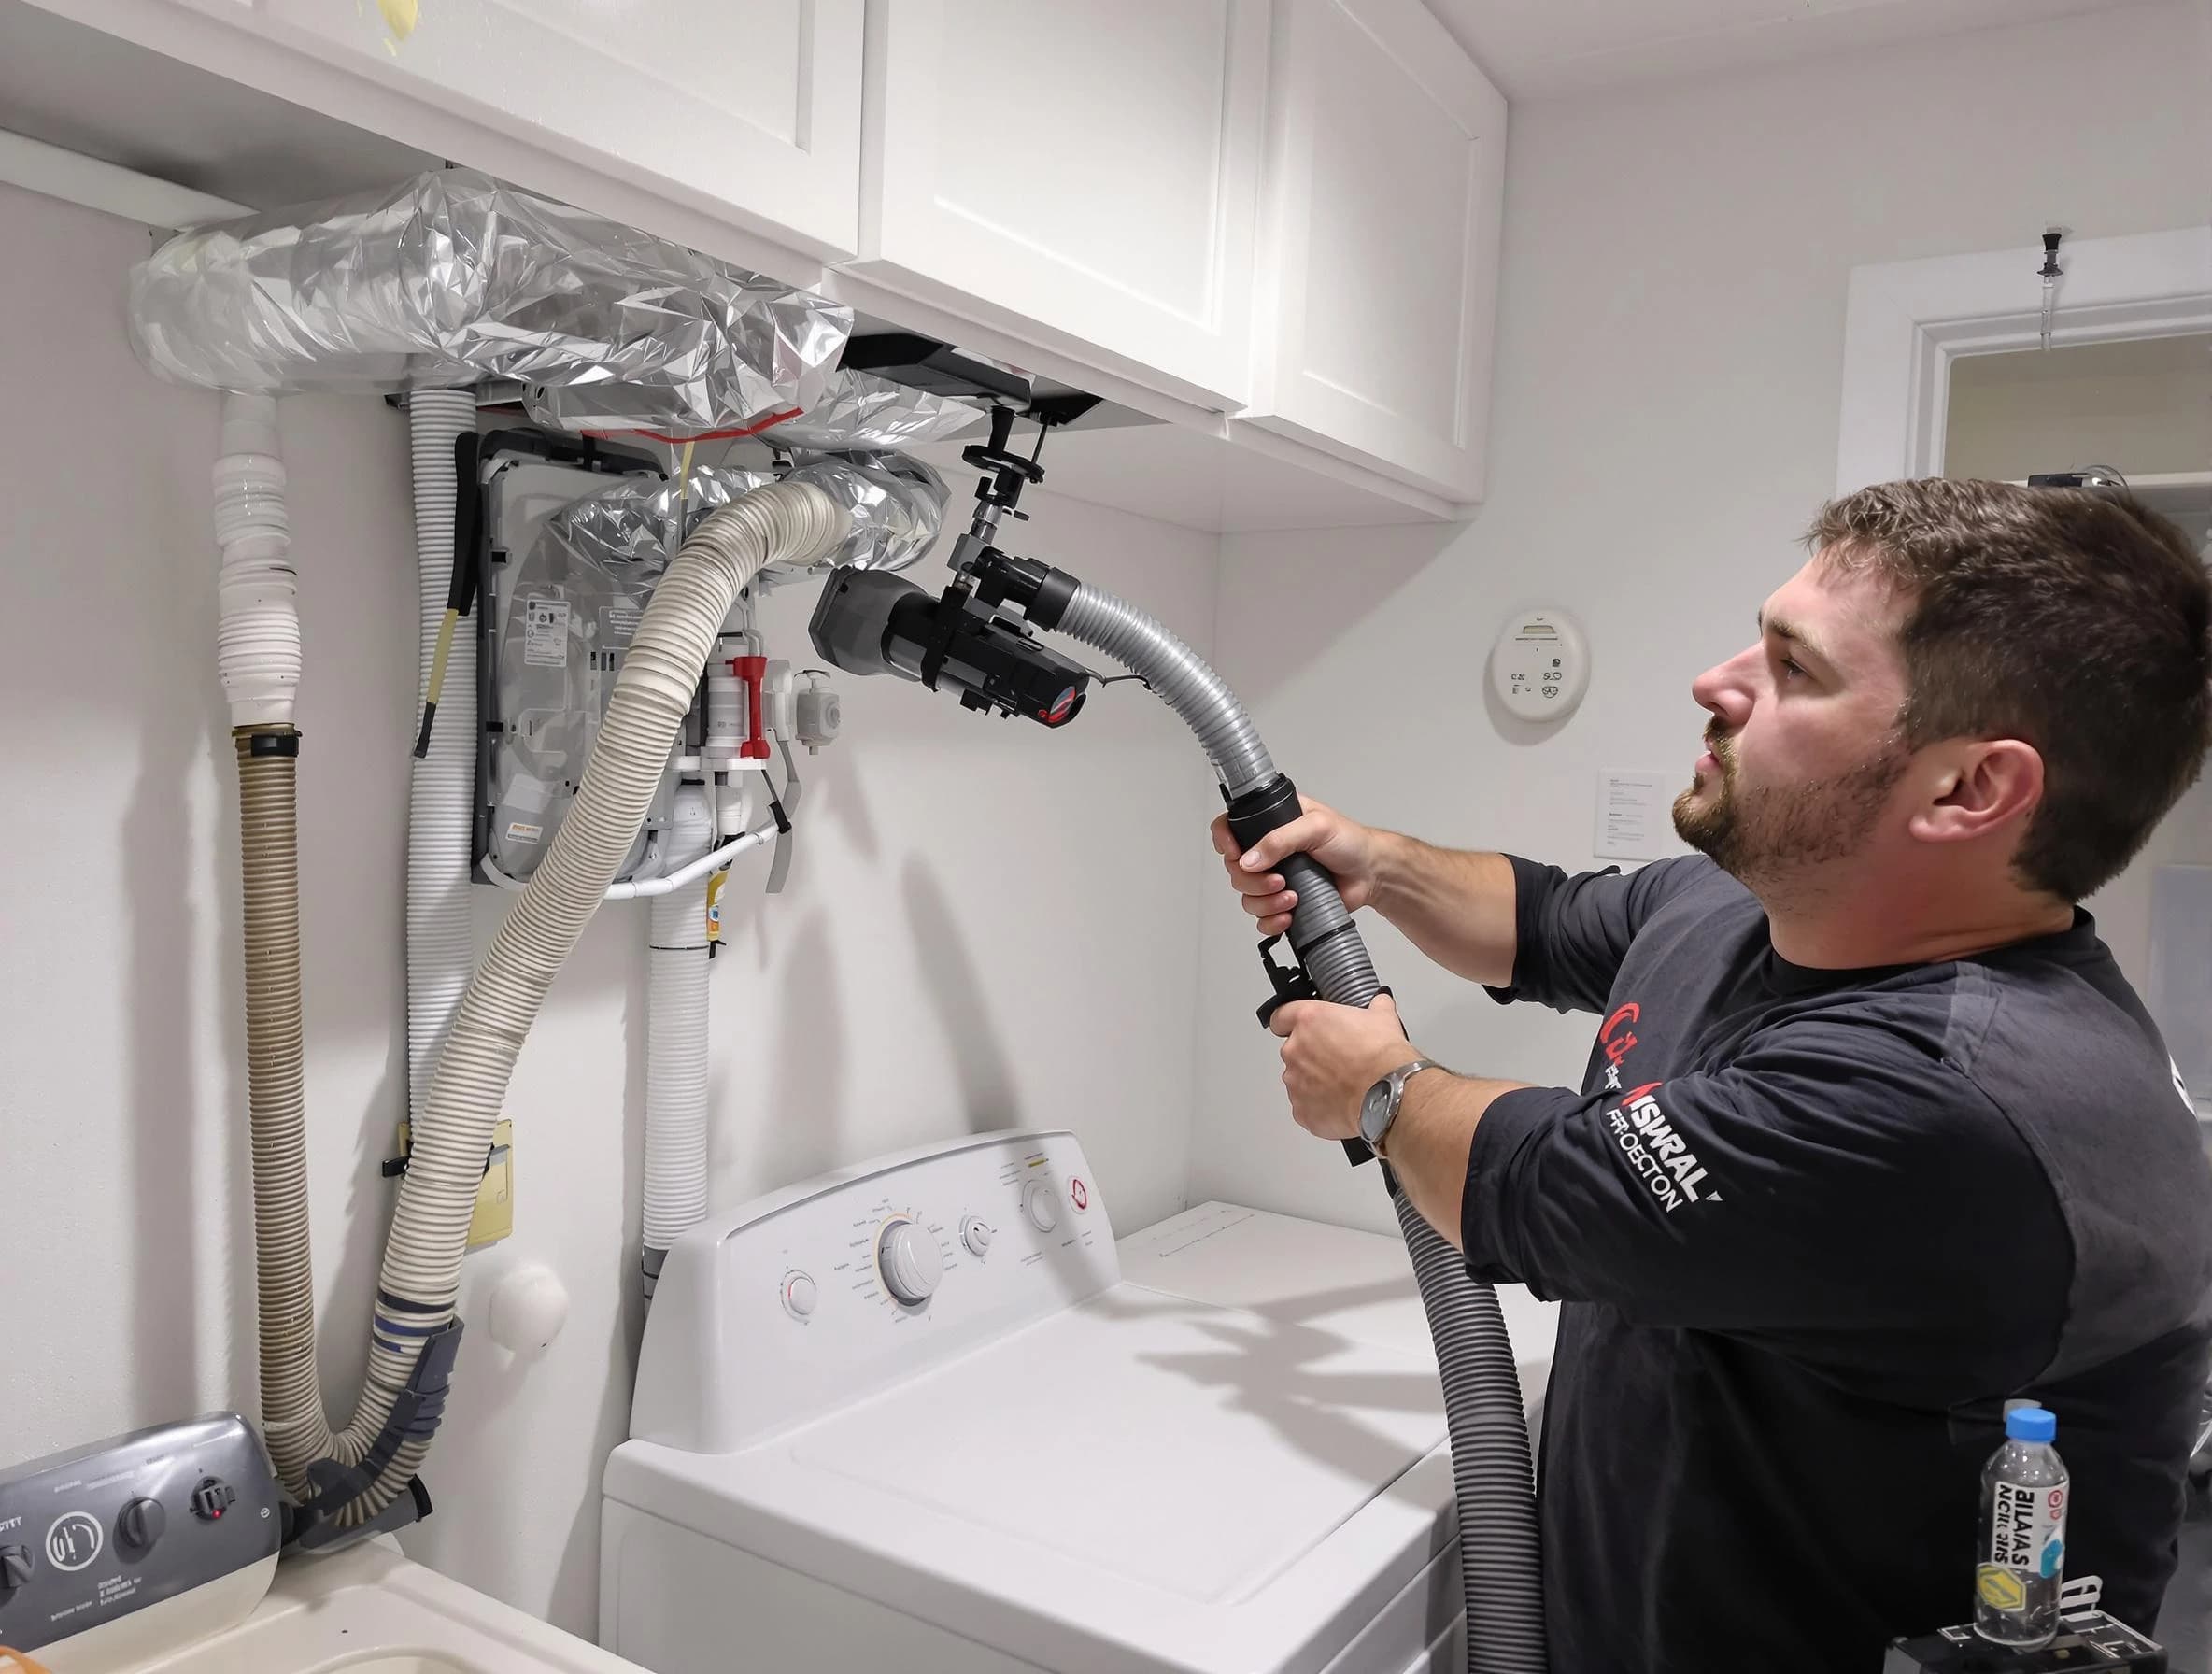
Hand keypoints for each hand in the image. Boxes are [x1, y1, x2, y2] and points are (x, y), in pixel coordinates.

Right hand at [1209, 796, 1384, 936]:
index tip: (1235, 853)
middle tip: (1280, 880)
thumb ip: (1280, 839)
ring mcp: (1274, 876)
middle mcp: (1268, 849)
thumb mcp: (1316, 827)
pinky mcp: (1283, 901)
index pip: (1230, 826)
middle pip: (1235, 869)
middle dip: (1253, 881)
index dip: (1225, 841)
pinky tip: (1288, 915)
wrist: (1371, 874)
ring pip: (1246, 896)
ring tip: (1292, 897)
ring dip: (1265, 902)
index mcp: (1271, 822)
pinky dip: (1271, 920)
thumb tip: (1249, 859)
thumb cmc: (1349, 842)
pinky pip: (1262, 917)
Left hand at [1270, 994, 1416, 1142]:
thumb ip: (1375, 1006)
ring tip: (1343, 1084)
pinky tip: (1341, 1102)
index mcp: (1308, 1021)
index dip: (1289, 1022)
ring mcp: (1295, 1082)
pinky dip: (1318, 1106)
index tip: (1298, 1028)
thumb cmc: (1381, 1057)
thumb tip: (1379, 1004)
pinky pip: (1305, 1106)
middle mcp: (1295, 1050)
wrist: (1388, 1094)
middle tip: (1338, 1060)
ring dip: (1314, 1081)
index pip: (1281, 1017)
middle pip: (1293, 1050)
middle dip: (1312, 1056)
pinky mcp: (1301, 1110)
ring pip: (1298, 1079)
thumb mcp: (1383, 1017)